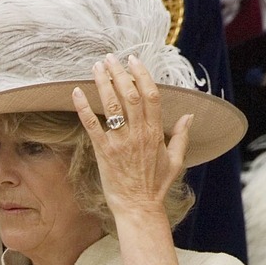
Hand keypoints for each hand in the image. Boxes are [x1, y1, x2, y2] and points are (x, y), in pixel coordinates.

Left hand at [71, 54, 192, 218]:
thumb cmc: (156, 186)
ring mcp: (120, 142)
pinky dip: (84, 107)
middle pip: (130, 95)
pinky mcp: (103, 151)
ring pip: (112, 105)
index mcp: (156, 133)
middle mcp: (139, 133)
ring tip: (96, 66)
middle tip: (110, 57)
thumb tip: (189, 116)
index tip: (134, 60)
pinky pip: (92, 125)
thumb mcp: (176, 161)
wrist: (139, 208)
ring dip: (103, 83)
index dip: (142, 75)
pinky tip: (76, 92)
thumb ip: (182, 136)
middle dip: (120, 73)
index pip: (152, 96)